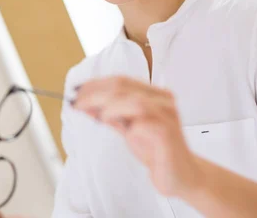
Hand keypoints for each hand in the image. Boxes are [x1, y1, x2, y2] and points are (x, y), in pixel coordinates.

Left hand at [72, 75, 205, 197]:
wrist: (180, 176)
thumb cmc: (155, 150)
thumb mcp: (127, 128)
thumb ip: (109, 115)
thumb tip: (83, 103)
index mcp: (154, 94)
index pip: (121, 80)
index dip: (96, 84)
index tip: (76, 91)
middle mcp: (162, 101)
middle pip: (124, 87)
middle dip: (96, 93)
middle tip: (77, 102)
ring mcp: (167, 117)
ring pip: (135, 102)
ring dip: (110, 107)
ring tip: (98, 117)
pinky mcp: (168, 136)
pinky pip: (146, 125)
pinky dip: (129, 125)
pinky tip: (122, 130)